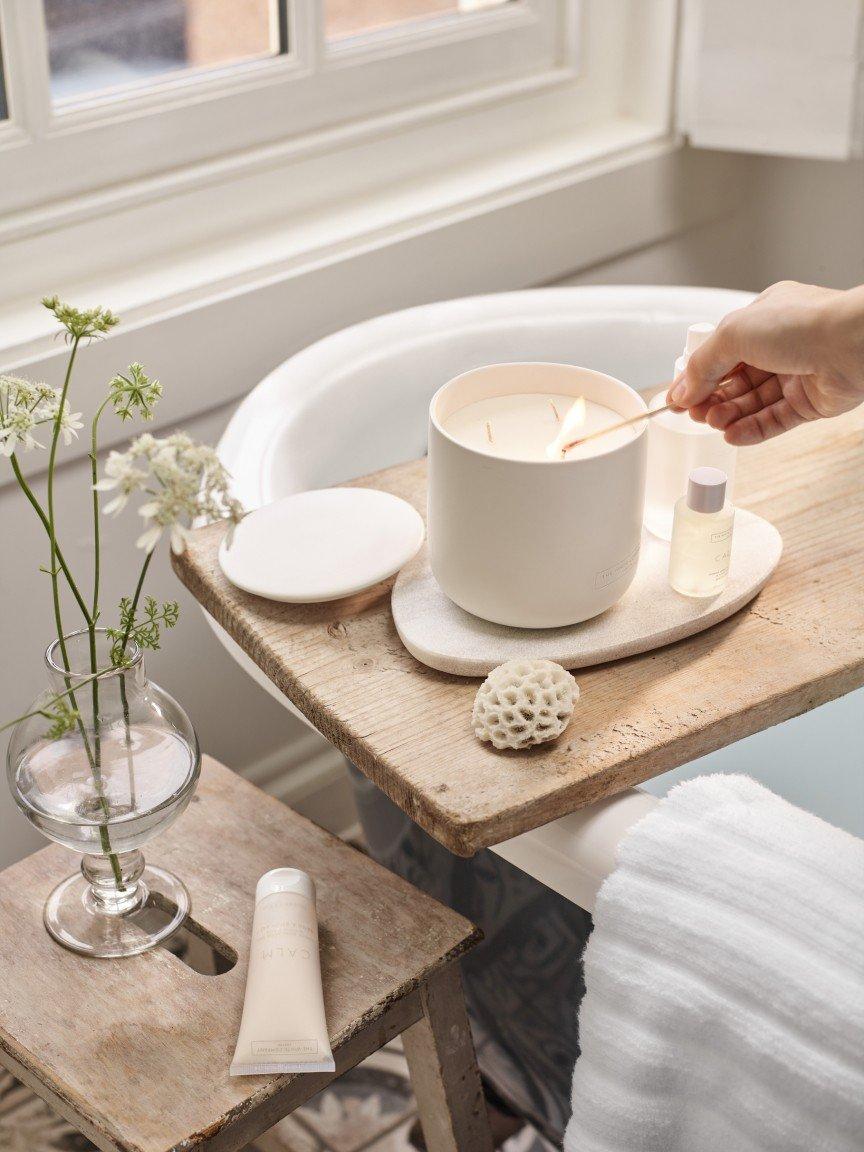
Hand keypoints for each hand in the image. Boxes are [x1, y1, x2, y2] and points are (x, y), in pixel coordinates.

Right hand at [667, 281, 863, 445]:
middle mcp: (780, 346)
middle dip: (711, 398)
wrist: (853, 343)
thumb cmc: (803, 324)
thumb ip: (703, 364)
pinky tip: (732, 436)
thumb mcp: (733, 333)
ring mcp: (796, 375)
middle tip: (693, 413)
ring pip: (752, 402)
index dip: (698, 375)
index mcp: (763, 319)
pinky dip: (751, 430)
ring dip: (729, 415)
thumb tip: (683, 390)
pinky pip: (774, 421)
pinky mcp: (810, 402)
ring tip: (713, 423)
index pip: (722, 352)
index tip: (678, 397)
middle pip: (735, 380)